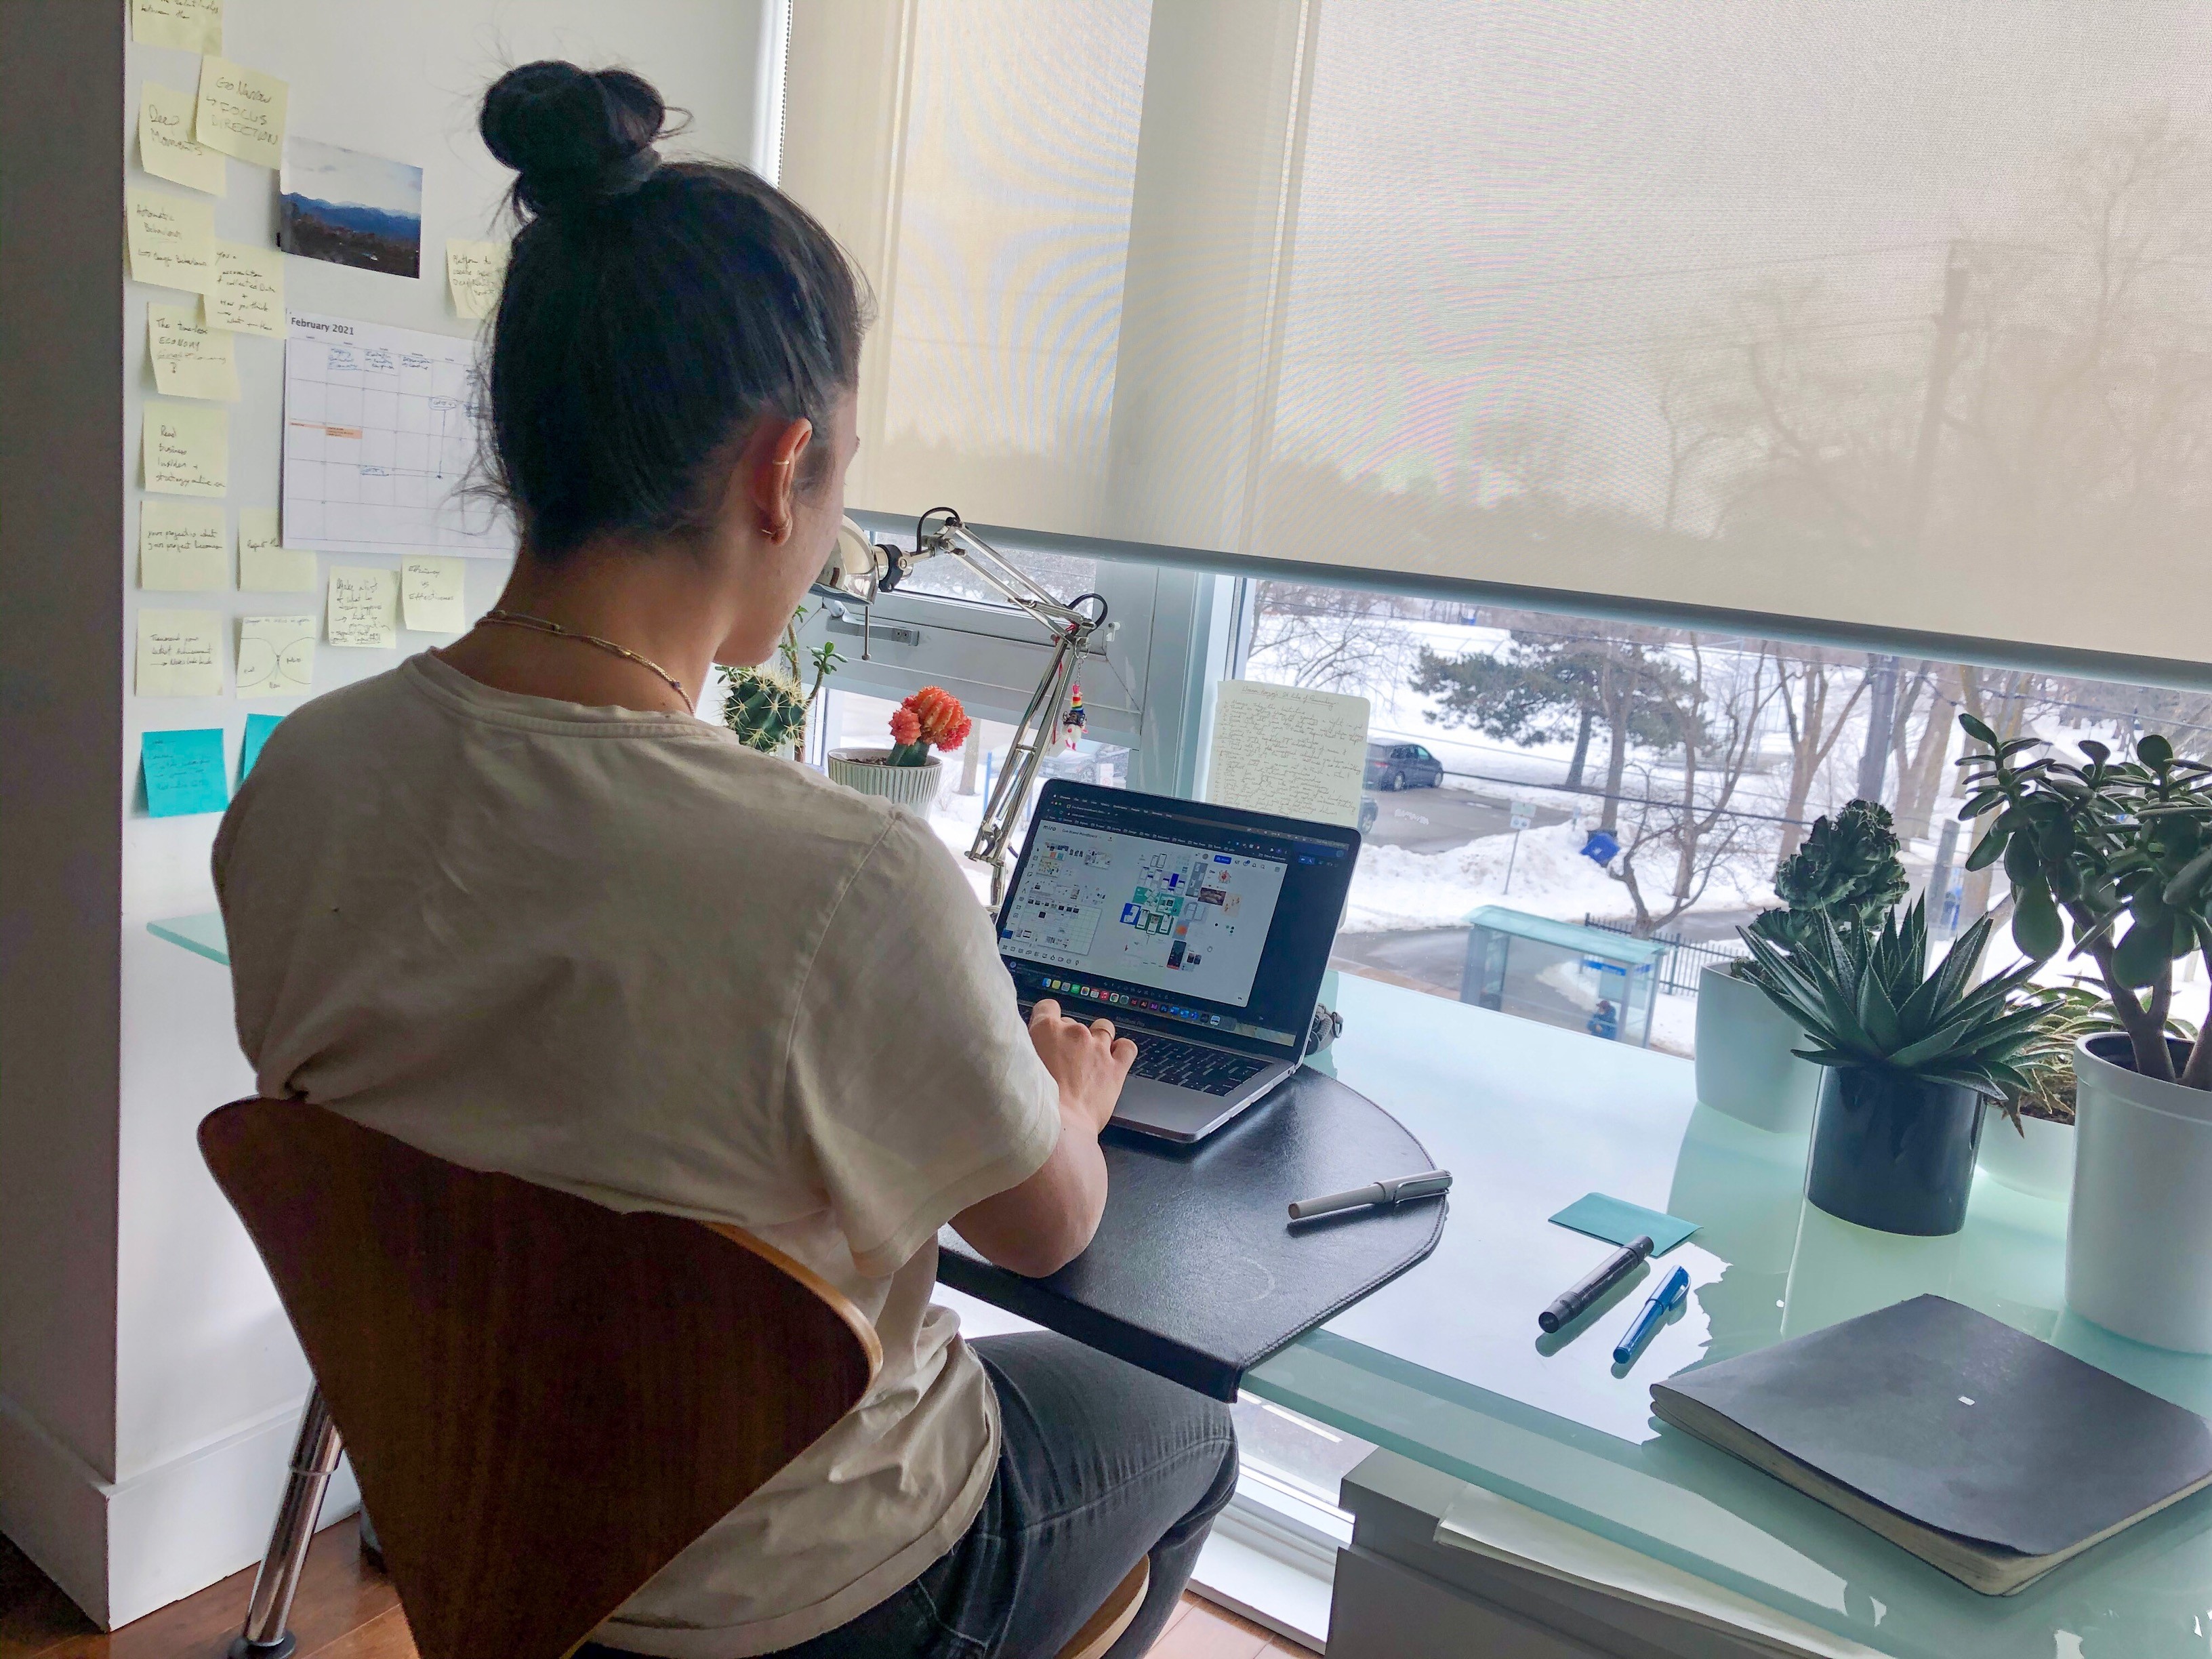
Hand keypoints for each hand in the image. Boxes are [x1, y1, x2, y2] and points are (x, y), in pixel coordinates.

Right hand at [1028, 998, 1135, 1135]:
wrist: (1060, 1129)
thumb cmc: (1033, 1104)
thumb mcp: (1020, 1067)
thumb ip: (1029, 1050)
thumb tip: (1032, 1048)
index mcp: (1046, 1030)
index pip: (1048, 1007)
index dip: (1048, 1019)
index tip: (1047, 1033)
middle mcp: (1074, 1032)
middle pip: (1073, 1024)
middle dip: (1068, 1039)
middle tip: (1062, 1063)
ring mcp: (1098, 1048)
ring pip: (1103, 1028)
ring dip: (1098, 1039)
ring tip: (1090, 1058)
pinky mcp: (1116, 1067)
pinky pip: (1127, 1047)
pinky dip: (1122, 1050)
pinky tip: (1114, 1059)